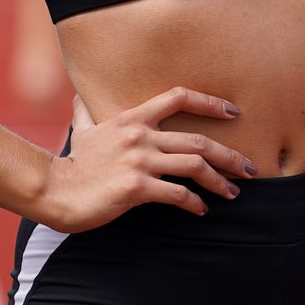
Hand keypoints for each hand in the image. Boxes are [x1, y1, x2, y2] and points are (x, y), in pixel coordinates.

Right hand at [33, 86, 258, 232]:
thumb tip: (80, 94)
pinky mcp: (136, 188)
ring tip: (233, 193)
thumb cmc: (72, 164)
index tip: (234, 111)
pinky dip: (196, 203)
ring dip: (220, 181)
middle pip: (199, 139)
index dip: (210, 102)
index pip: (179, 96)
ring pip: (195, 166)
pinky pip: (178, 194)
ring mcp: (139, 161)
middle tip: (250, 168)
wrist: (54, 191)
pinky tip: (202, 210)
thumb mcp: (82, 130)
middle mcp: (140, 136)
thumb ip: (87, 111)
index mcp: (132, 118)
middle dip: (230, 155)